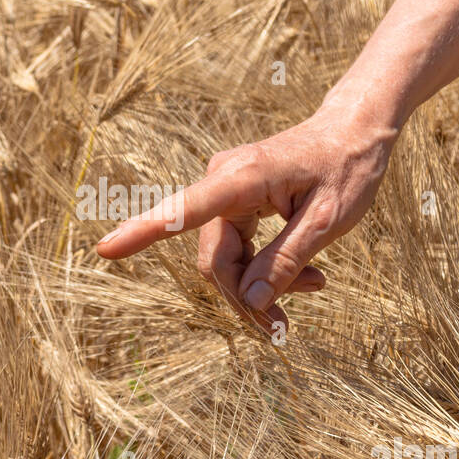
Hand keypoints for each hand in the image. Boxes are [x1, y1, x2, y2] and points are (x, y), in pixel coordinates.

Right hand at [95, 108, 396, 334]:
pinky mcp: (236, 201)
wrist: (355, 130)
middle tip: (283, 328)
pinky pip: (238, 247)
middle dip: (245, 296)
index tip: (104, 250)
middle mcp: (223, 181)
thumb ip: (286, 262)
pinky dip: (265, 267)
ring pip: (225, 258)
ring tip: (316, 286)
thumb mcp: (327, 222)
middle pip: (214, 258)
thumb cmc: (346, 169)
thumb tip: (250, 302)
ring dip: (260, 284)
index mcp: (241, 178)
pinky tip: (309, 278)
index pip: (182, 211)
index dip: (141, 233)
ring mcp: (227, 191)